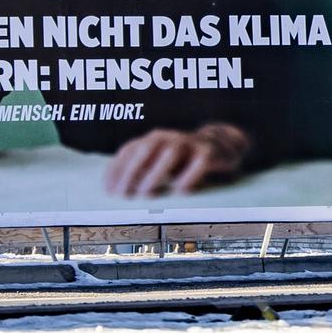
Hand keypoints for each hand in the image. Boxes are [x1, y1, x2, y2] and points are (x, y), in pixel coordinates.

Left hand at [104, 123, 249, 196]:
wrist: (221, 146)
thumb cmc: (183, 160)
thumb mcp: (159, 163)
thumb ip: (141, 172)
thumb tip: (118, 191)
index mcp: (153, 139)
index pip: (129, 151)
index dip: (116, 170)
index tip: (109, 192)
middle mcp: (169, 137)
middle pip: (145, 150)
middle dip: (131, 172)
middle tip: (124, 195)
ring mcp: (190, 143)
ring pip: (170, 153)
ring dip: (155, 175)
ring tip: (146, 195)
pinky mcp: (209, 153)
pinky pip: (198, 163)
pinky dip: (188, 177)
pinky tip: (180, 192)